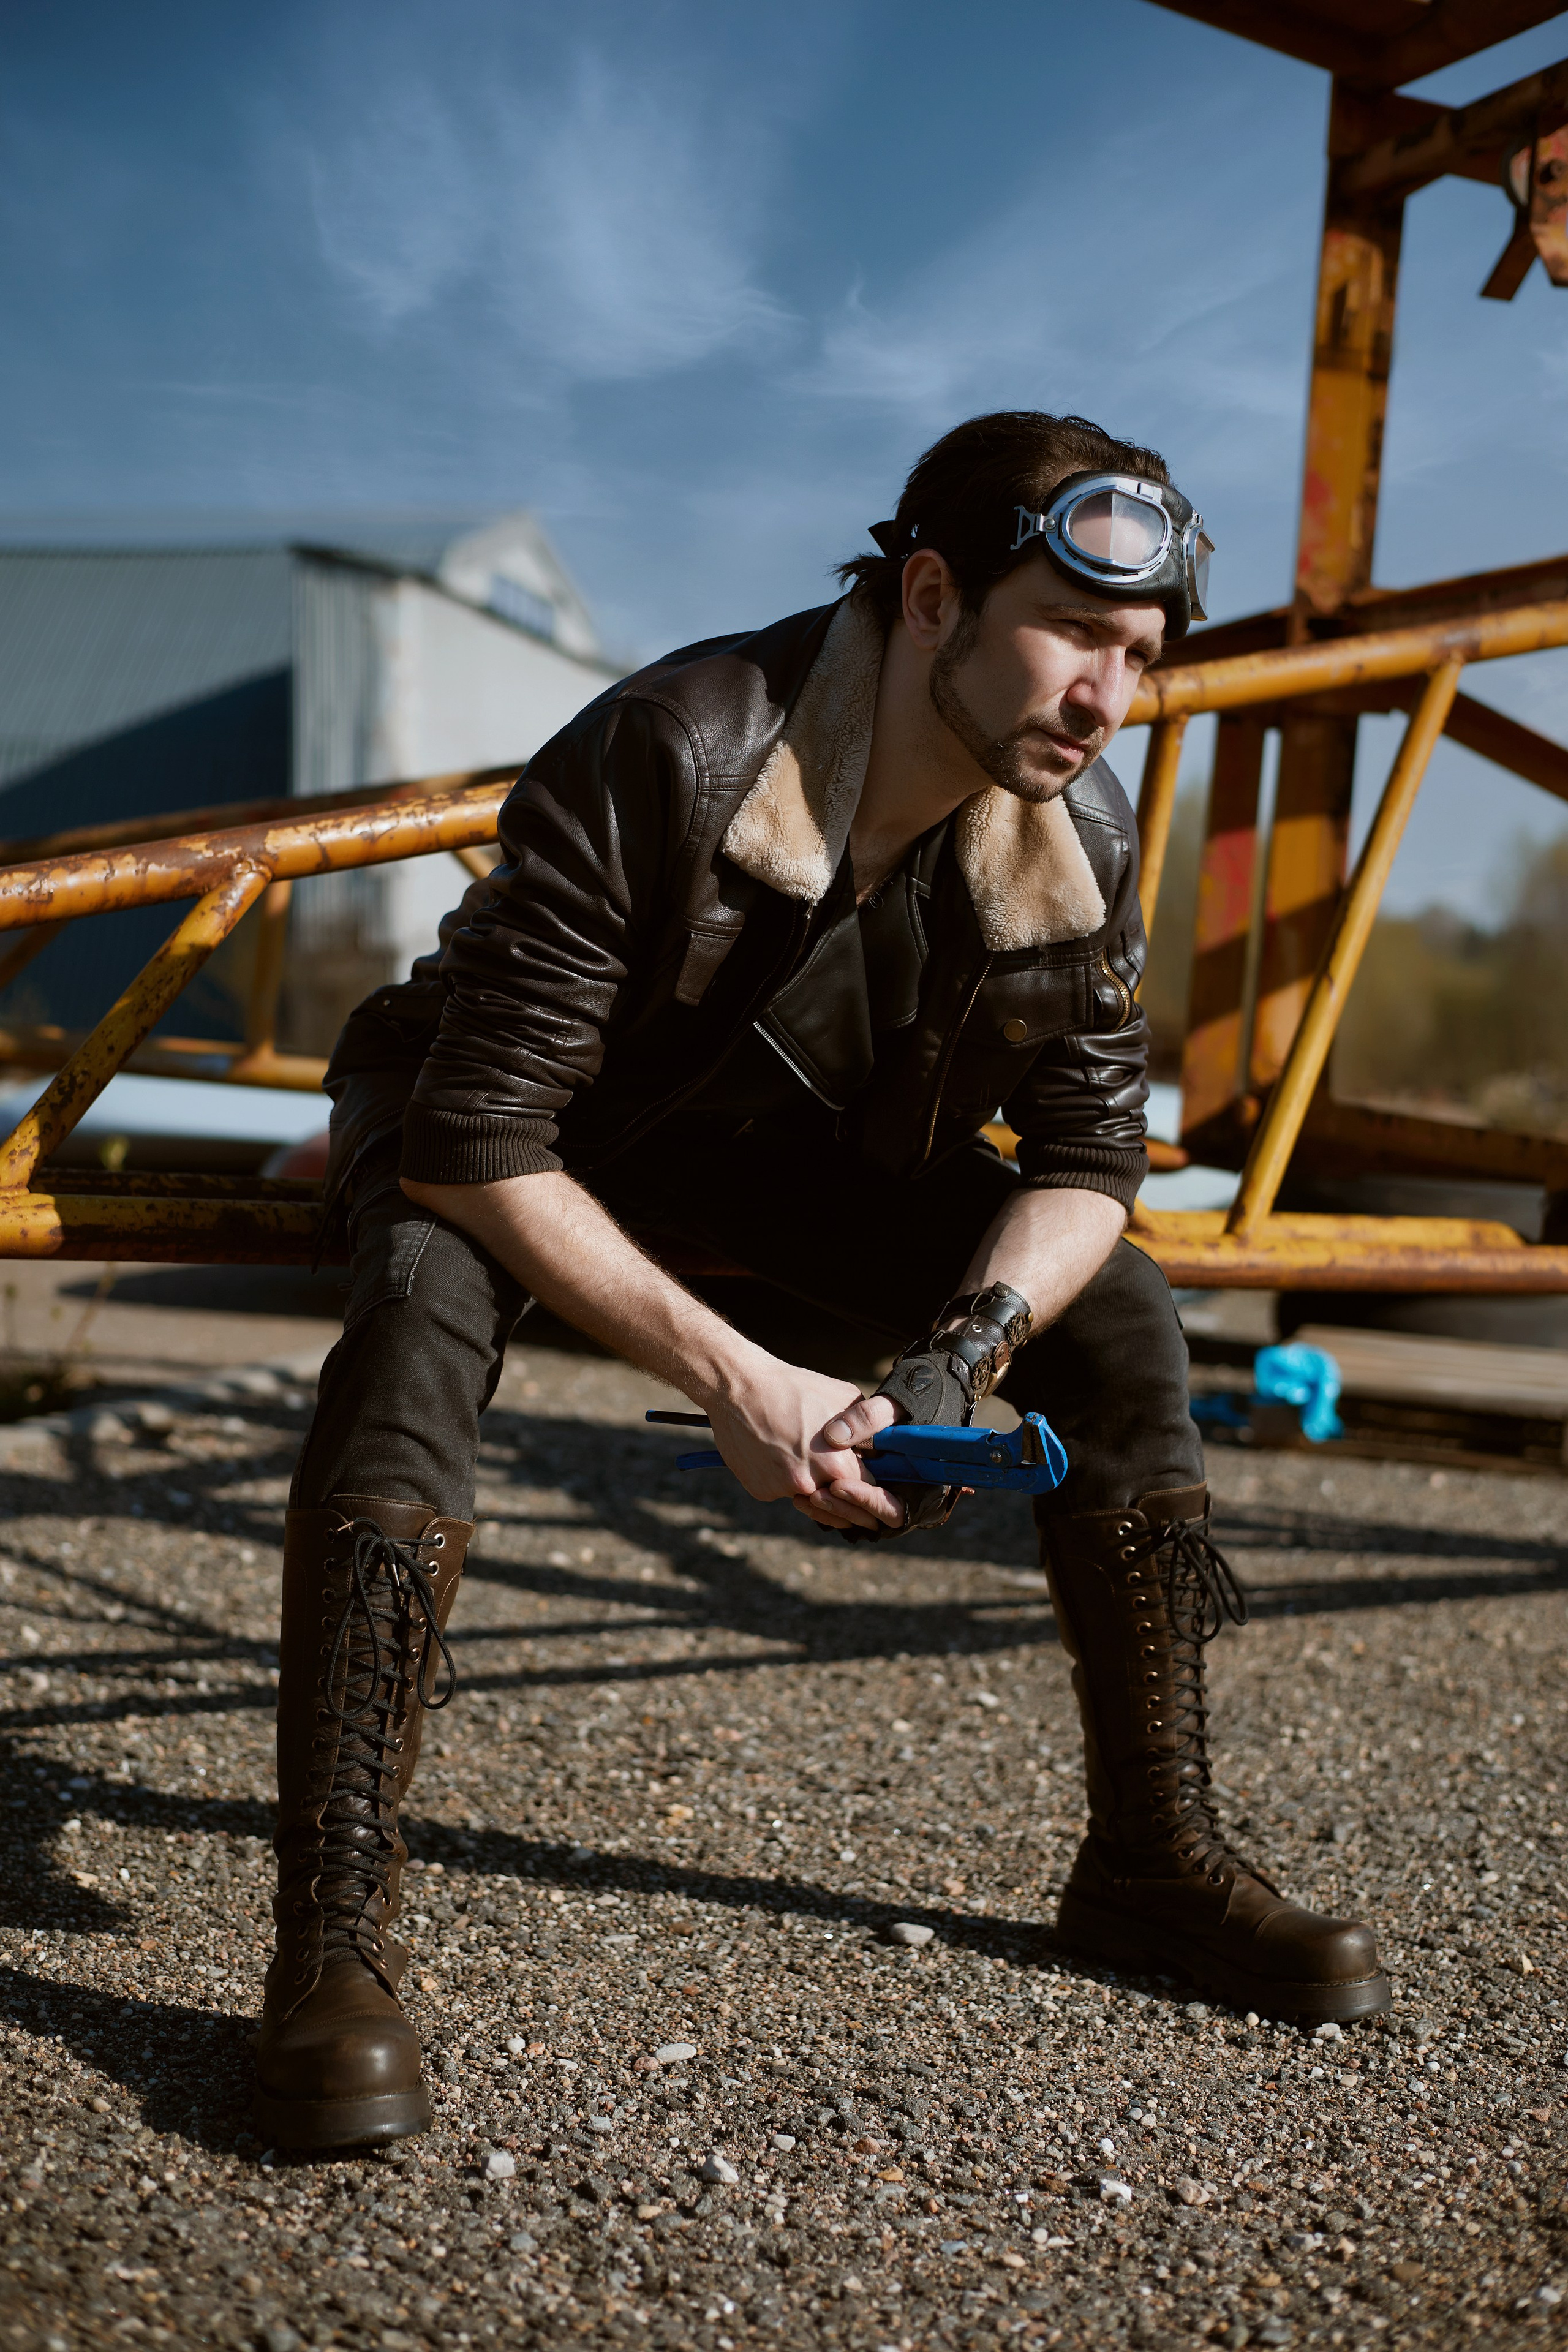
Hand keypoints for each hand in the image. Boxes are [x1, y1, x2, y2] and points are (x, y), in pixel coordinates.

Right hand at [702, 1356, 904, 1534]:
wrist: (739, 1387)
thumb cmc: (795, 1387)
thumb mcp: (844, 1398)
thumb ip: (867, 1430)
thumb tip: (881, 1449)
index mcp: (837, 1465)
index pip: (867, 1494)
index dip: (872, 1492)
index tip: (872, 1489)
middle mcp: (810, 1484)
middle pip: (839, 1506)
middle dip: (846, 1501)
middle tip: (847, 1490)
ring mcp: (782, 1490)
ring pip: (809, 1499)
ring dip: (814, 1488)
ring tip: (807, 1460)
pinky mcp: (760, 1491)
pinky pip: (781, 1491)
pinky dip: (783, 1478)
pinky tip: (777, 1452)